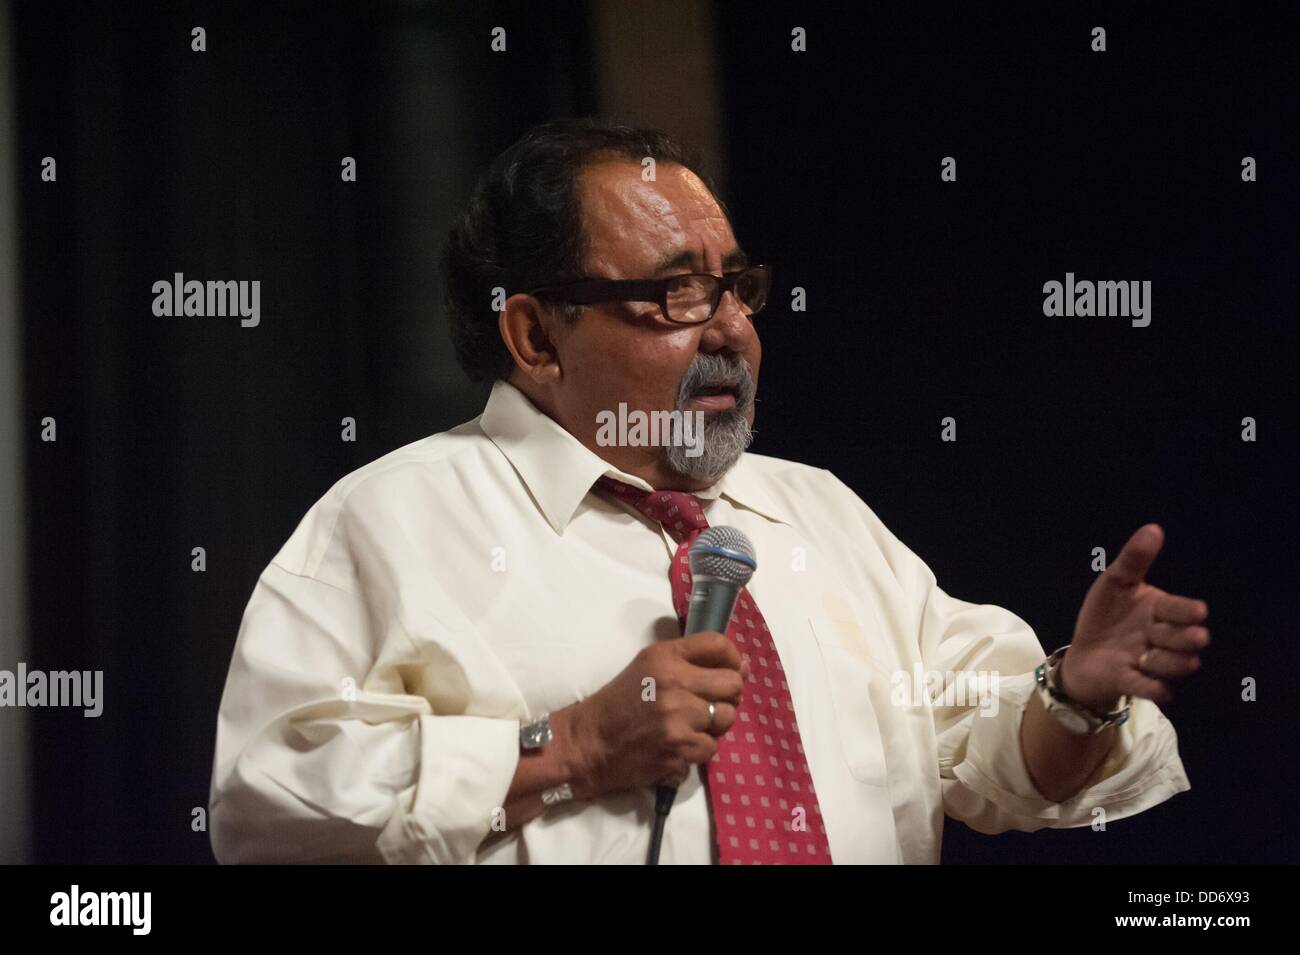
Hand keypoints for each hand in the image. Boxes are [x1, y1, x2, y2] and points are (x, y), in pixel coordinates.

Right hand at [566, 631, 748, 798]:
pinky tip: (679, 745)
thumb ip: (692, 661)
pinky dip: (699, 749)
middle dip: (728, 696)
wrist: (590, 742)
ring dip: (714, 725)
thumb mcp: (650, 666)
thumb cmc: (621, 701)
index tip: (729, 670)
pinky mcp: (679, 750)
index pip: (718, 644)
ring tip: (690, 725)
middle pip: (733, 684)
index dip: (733, 658)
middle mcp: (674, 683)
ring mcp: (678, 718)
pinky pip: (712, 747)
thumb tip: (745, 668)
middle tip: (709, 703)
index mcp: (665, 657)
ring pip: (727, 718)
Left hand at [1059, 524, 1209, 708]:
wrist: (1084, 653)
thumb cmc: (1105, 615)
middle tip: (1182, 636)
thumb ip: (1133, 560)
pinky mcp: (1132, 682)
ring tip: (1147, 656)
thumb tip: (1154, 528)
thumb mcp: (1114, 583)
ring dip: (1166, 662)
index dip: (1188, 612)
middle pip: (1183, 639)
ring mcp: (1150, 662)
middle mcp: (1161, 638)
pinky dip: (1154, 689)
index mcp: (1160, 611)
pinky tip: (1160, 690)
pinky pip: (1150, 688)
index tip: (1197, 612)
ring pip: (1172, 664)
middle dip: (1182, 638)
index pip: (1181, 610)